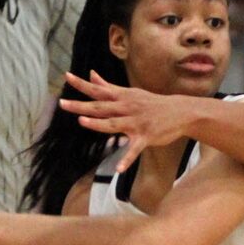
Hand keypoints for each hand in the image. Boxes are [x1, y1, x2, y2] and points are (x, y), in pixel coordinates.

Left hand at [59, 71, 189, 171]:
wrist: (180, 112)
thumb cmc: (152, 103)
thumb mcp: (130, 92)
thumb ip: (108, 87)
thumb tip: (91, 75)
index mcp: (122, 97)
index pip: (99, 90)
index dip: (82, 84)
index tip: (66, 76)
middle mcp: (127, 108)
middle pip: (101, 107)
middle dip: (82, 105)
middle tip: (63, 103)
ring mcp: (136, 123)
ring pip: (114, 124)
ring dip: (99, 124)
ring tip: (83, 122)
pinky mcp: (146, 137)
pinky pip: (134, 149)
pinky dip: (127, 159)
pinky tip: (119, 169)